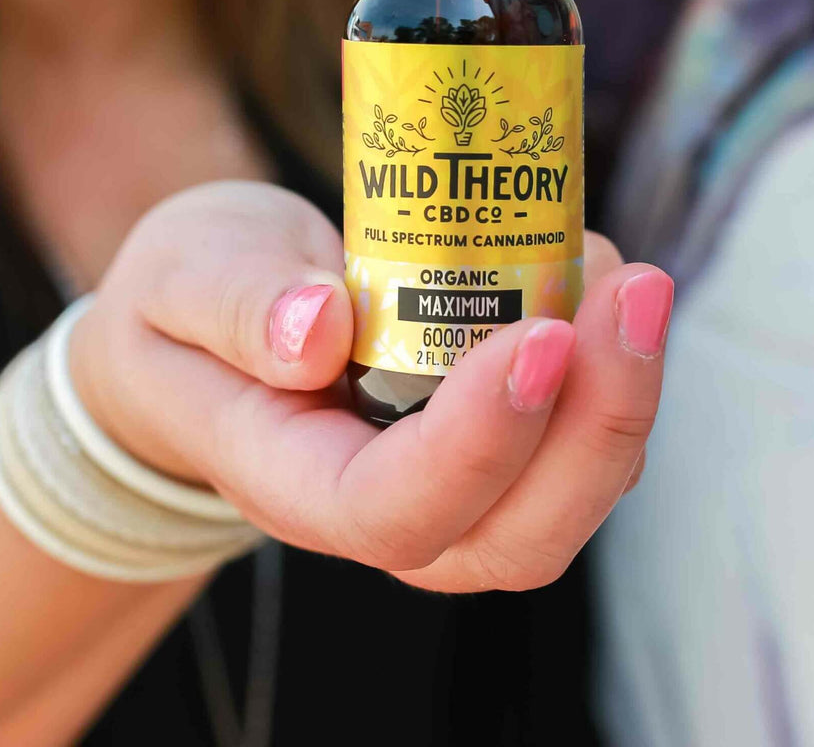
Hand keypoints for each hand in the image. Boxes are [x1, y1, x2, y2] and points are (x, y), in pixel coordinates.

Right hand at [70, 181, 672, 591]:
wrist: (205, 336)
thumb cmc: (184, 313)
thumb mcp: (179, 280)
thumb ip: (233, 304)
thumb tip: (317, 330)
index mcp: (292, 479)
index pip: (392, 509)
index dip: (476, 444)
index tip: (535, 334)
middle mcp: (384, 507)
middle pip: (512, 534)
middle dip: (596, 427)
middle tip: (634, 293)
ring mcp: (449, 485)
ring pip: (563, 500)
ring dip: (623, 398)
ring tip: (631, 278)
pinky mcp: (492, 444)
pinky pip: (572, 441)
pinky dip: (612, 373)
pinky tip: (605, 279)